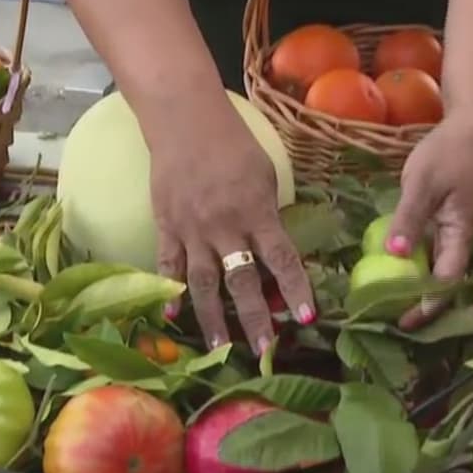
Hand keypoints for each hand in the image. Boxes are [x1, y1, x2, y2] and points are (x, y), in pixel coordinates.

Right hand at [147, 97, 314, 352]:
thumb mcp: (265, 175)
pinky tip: (172, 317)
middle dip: (255, 318)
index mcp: (256, 211)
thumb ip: (268, 215)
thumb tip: (275, 253)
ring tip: (220, 350)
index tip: (306, 318)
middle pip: (242, 280)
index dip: (295, 289)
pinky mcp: (166, 226)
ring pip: (204, 283)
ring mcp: (192, 229)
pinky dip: (170, 291)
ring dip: (213, 320)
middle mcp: (224, 226)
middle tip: (265, 351)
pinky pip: (168, 264)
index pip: (281, 258)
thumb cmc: (234, 145)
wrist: (184, 121)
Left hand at [385, 121, 472, 328]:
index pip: (446, 281)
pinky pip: (430, 250)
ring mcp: (454, 230)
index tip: (404, 322)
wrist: (472, 127)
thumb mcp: (423, 183)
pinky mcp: (445, 221)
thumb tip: (395, 253)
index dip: (427, 305)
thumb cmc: (449, 153)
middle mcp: (460, 238)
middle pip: (443, 282)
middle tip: (389, 319)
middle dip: (420, 304)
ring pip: (436, 268)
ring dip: (415, 286)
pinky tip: (392, 268)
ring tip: (387, 302)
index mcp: (461, 234)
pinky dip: (413, 263)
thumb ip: (410, 218)